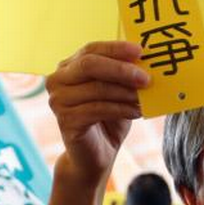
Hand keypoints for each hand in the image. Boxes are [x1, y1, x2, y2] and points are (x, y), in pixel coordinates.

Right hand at [47, 42, 147, 182]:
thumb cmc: (107, 119)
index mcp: (68, 66)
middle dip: (121, 70)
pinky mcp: (65, 120)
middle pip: (89, 65)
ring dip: (125, 93)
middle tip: (146, 78)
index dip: (115, 48)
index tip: (140, 50)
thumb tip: (144, 59)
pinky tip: (136, 112)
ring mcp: (58, 101)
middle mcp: (57, 80)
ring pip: (96, 88)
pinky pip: (97, 109)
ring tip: (145, 99)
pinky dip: (121, 109)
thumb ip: (124, 74)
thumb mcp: (117, 91)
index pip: (91, 49)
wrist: (94, 155)